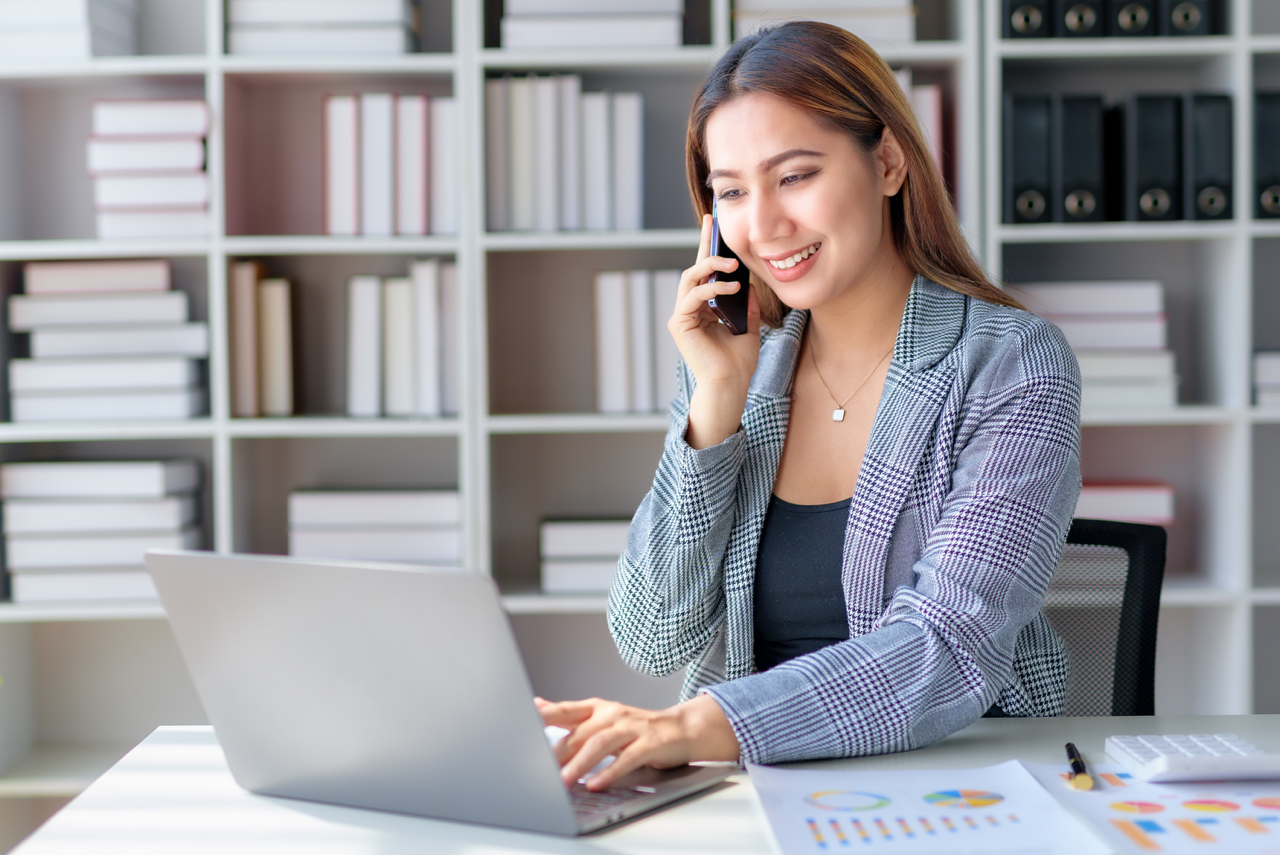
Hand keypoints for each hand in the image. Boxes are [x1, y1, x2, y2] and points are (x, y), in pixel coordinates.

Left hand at [535, 693, 740, 790]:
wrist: (681, 728)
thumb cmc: (636, 727)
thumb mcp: (601, 717)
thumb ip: (571, 716)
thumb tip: (538, 706)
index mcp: (597, 707)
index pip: (566, 710)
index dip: (545, 716)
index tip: (524, 724)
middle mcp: (612, 713)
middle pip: (580, 731)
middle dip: (558, 752)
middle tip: (539, 769)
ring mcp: (631, 727)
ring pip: (600, 743)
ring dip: (580, 763)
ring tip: (564, 780)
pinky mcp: (649, 743)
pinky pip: (627, 758)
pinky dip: (610, 771)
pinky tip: (596, 783)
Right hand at [669, 214, 762, 448]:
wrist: (731, 385)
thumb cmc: (739, 362)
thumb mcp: (750, 325)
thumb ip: (748, 304)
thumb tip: (752, 283)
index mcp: (704, 308)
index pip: (705, 272)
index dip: (707, 246)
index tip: (712, 222)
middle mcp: (690, 309)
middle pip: (694, 269)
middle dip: (705, 247)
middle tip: (716, 227)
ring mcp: (683, 316)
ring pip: (689, 279)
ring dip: (710, 268)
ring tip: (732, 265)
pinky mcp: (680, 325)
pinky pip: (692, 297)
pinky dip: (711, 289)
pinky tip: (731, 288)